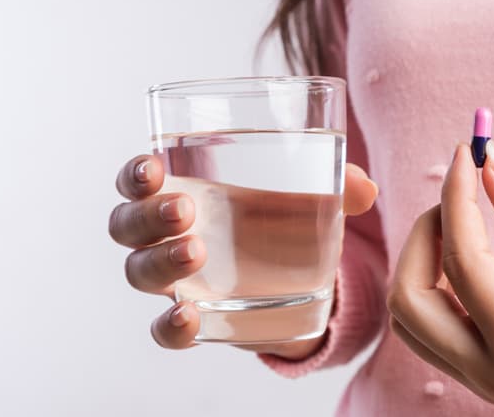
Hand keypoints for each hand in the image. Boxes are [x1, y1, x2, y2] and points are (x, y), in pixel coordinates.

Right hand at [109, 154, 377, 358]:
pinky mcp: (195, 317)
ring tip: (196, 252)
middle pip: (127, 225)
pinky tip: (188, 318)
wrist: (294, 277)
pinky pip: (163, 328)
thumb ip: (337, 186)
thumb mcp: (308, 195)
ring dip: (160, 261)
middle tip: (185, 210)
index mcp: (184, 190)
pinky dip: (169, 326)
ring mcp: (176, 278)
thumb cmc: (282, 219)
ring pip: (139, 271)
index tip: (152, 166)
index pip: (138, 180)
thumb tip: (365, 188)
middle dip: (147, 215)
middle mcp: (167, 234)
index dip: (134, 174)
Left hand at [387, 142, 493, 414]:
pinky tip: (458, 255)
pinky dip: (428, 284)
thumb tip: (490, 163)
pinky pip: (425, 329)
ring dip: (419, 261)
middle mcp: (490, 376)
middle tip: (459, 195)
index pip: (463, 263)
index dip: (457, 200)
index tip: (465, 156)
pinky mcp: (479, 376)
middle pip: (409, 299)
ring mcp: (479, 382)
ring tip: (459, 222)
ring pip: (408, 317)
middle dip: (423, 235)